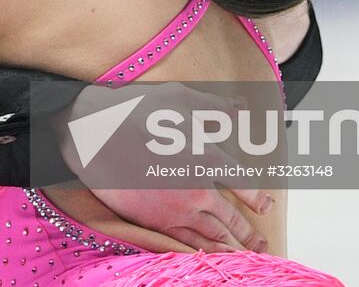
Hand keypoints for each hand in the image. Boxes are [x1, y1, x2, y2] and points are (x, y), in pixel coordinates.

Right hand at [57, 82, 272, 252]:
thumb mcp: (177, 98)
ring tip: (244, 259)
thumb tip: (240, 107)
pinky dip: (201, 254)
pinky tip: (207, 258)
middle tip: (261, 247)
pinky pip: (183, 243)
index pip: (242, 184)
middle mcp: (196, 189)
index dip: (257, 198)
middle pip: (230, 220)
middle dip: (248, 236)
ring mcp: (174, 209)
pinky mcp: (153, 221)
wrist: (92, 134)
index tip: (266, 206)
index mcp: (206, 157)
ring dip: (231, 250)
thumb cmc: (134, 110)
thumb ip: (213, 107)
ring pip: (210, 237)